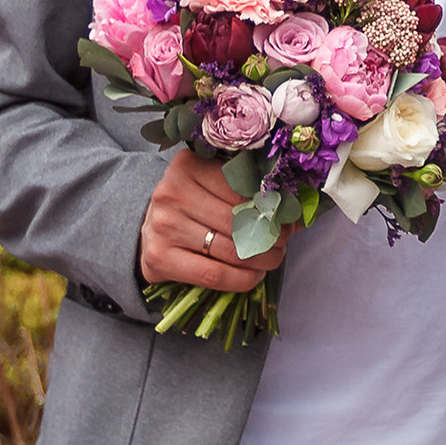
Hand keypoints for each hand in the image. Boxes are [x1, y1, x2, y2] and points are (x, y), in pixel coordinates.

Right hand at [138, 150, 291, 291]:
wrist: (149, 228)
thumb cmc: (193, 203)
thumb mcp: (214, 185)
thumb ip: (249, 191)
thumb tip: (296, 213)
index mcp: (189, 166)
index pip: (243, 188)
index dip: (272, 206)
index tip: (287, 217)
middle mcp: (172, 193)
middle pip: (238, 220)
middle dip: (271, 235)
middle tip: (282, 242)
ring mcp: (163, 226)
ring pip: (230, 250)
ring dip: (262, 259)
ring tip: (272, 258)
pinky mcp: (159, 258)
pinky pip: (214, 275)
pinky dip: (242, 279)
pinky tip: (254, 275)